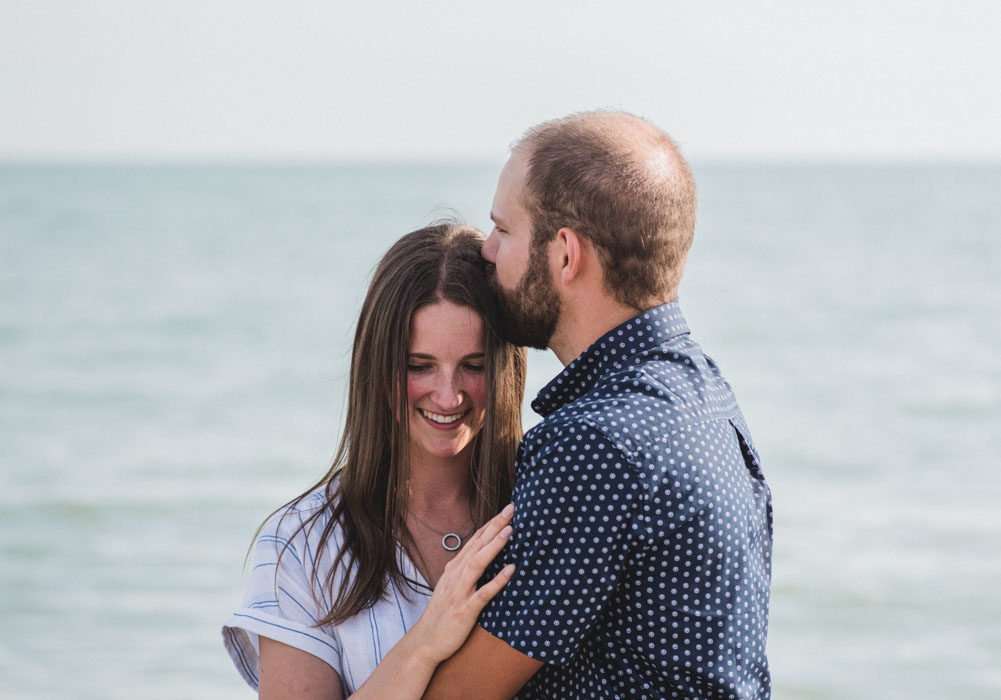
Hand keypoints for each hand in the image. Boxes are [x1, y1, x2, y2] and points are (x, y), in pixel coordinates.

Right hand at [409, 504, 515, 665]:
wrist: (424, 643)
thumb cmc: (441, 615)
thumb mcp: (450, 587)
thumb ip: (463, 571)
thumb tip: (480, 556)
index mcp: (453, 570)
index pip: (474, 541)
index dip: (489, 525)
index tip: (505, 510)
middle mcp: (455, 577)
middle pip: (477, 546)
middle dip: (494, 526)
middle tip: (511, 508)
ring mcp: (459, 593)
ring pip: (477, 564)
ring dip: (494, 547)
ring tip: (510, 531)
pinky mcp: (464, 611)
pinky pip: (483, 594)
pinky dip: (498, 581)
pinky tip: (511, 571)